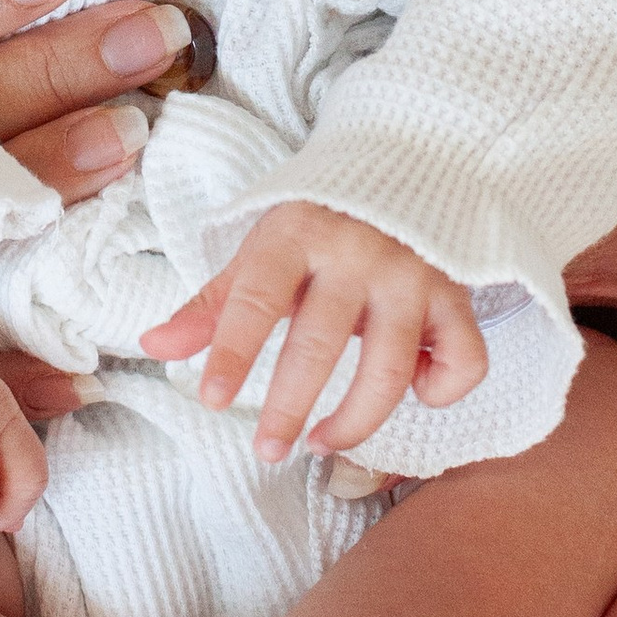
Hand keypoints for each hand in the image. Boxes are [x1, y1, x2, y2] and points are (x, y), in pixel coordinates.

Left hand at [140, 201, 486, 460]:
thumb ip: (213, 303)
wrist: (403, 166)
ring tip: (321, 442)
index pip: (255, 300)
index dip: (232, 354)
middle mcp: (357, 254)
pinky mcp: (456, 296)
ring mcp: (413, 276)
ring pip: (390, 368)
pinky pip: (464, 360)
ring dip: (355, 420)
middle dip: (289, 407)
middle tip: (267, 450)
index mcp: (296, 235)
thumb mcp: (261, 249)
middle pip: (319, 344)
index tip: (212, 401)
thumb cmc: (318, 221)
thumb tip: (152, 345)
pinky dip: (443, 390)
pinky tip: (416, 394)